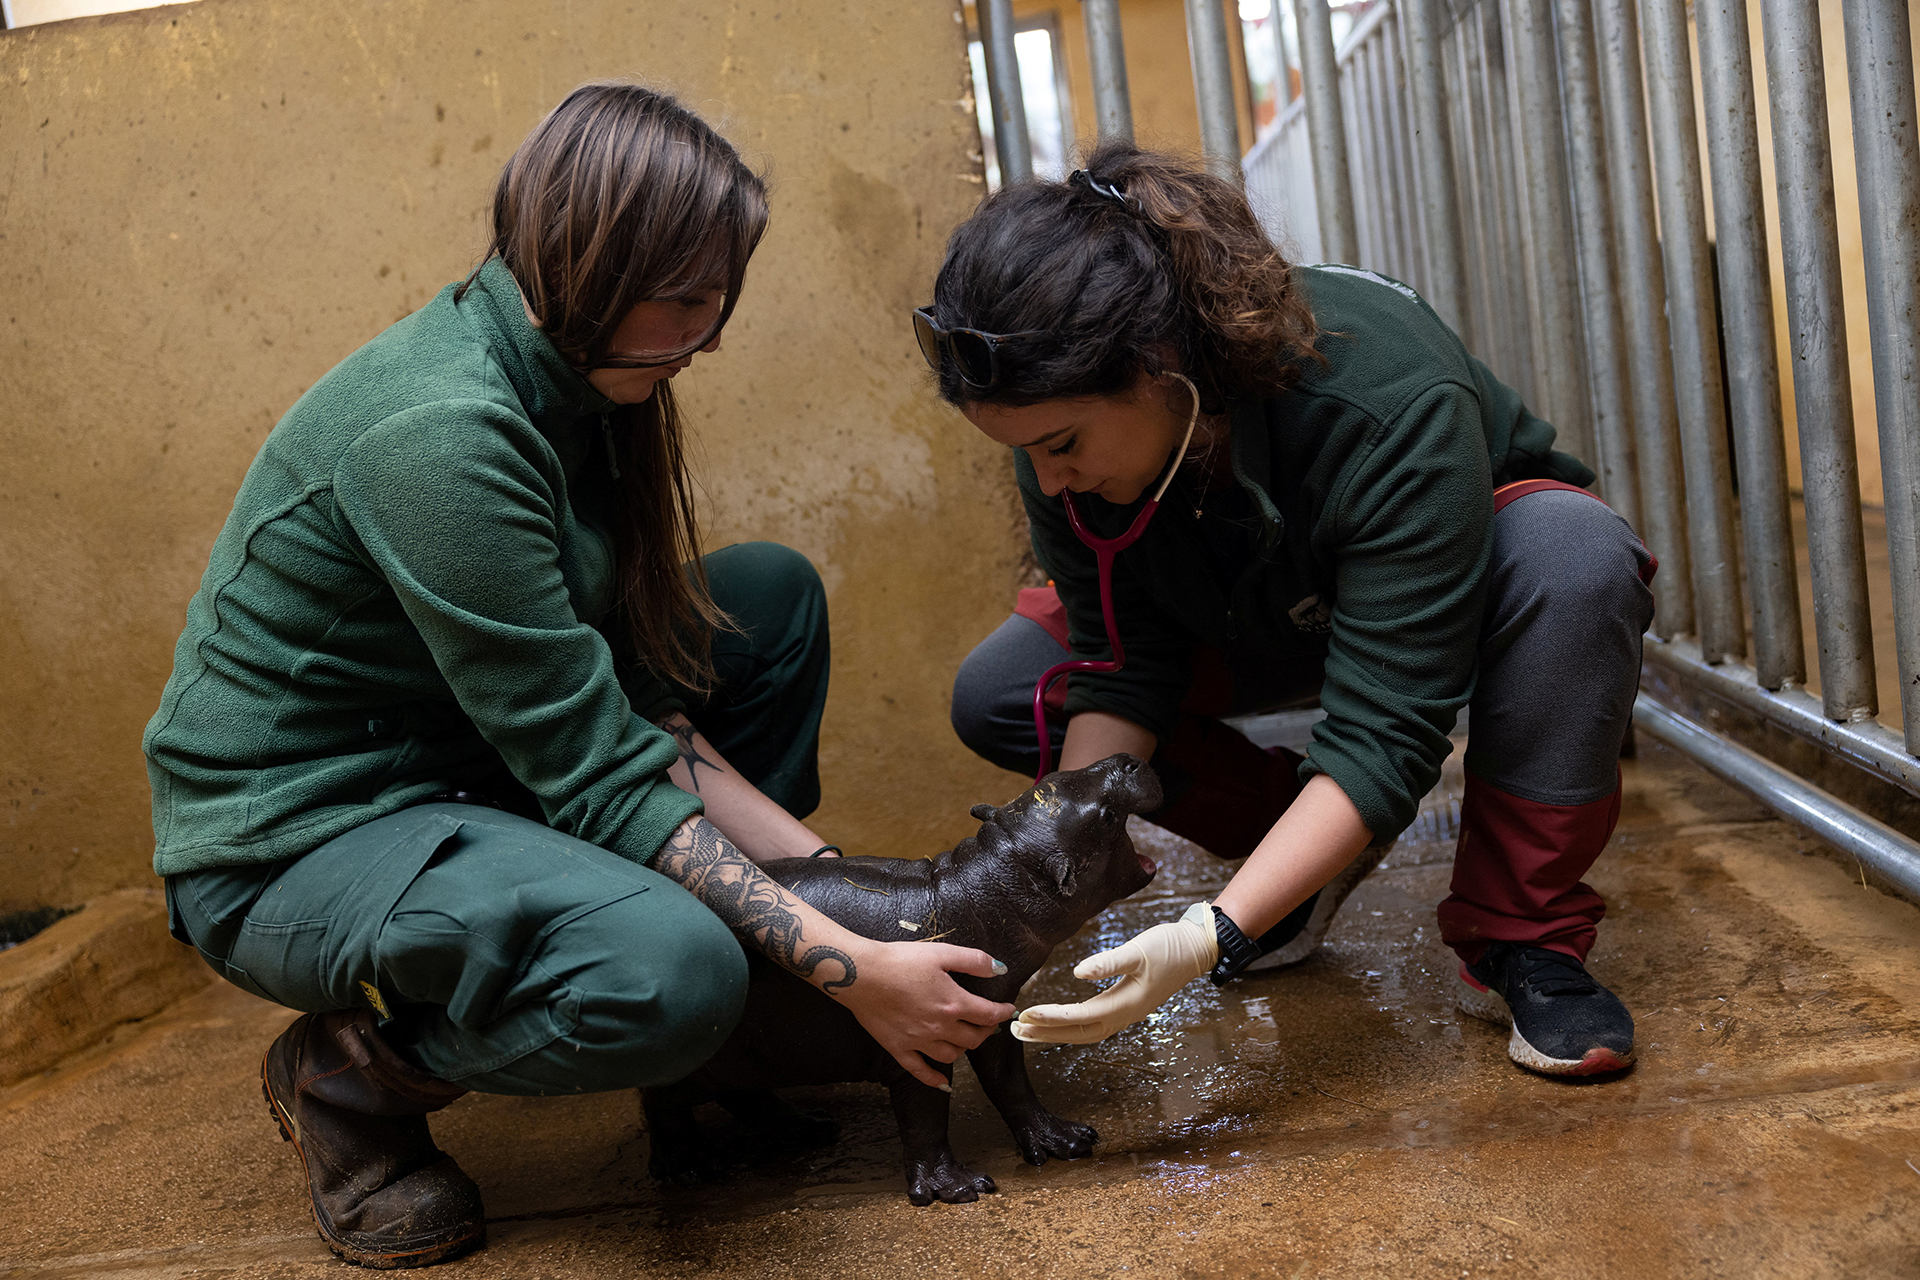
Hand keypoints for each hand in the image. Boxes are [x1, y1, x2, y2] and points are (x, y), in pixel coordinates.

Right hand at [834, 940, 1016, 1089]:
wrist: (861, 974)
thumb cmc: (900, 960)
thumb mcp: (941, 953)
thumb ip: (973, 961)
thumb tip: (1000, 968)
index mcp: (953, 1003)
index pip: (988, 1014)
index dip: (1001, 1012)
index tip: (1006, 1009)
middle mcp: (940, 1027)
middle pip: (973, 1038)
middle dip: (985, 1031)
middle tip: (987, 1023)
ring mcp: (919, 1041)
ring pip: (952, 1056)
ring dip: (964, 1049)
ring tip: (966, 1040)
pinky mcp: (899, 1049)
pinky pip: (920, 1071)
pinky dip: (934, 1079)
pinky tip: (943, 1083)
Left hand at [1012, 902, 1218, 1044]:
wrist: (1197, 948)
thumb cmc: (1169, 947)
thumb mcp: (1139, 950)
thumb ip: (1109, 962)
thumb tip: (1078, 972)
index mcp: (1125, 1004)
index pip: (1080, 1016)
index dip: (1052, 1017)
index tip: (1025, 1014)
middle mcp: (1124, 1014)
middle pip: (1078, 1032)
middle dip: (1046, 1033)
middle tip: (1014, 1030)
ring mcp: (1126, 1012)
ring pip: (1085, 1030)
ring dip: (1056, 1032)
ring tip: (1028, 1030)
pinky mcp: (1127, 1004)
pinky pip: (1093, 1023)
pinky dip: (1072, 1025)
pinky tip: (1059, 1021)